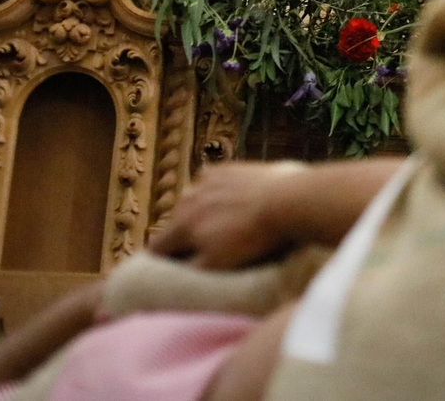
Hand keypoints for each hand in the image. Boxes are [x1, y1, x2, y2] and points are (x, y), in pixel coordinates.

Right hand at [147, 161, 305, 268]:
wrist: (287, 200)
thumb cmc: (253, 237)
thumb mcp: (217, 264)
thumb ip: (188, 271)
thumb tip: (169, 276)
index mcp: (181, 225)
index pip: (157, 247)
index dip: (161, 260)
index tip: (169, 266)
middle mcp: (187, 199)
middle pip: (176, 223)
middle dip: (185, 236)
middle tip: (206, 246)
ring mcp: (207, 180)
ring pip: (194, 201)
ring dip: (202, 213)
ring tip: (227, 224)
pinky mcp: (227, 168)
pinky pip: (213, 184)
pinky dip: (219, 193)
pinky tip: (236, 201)